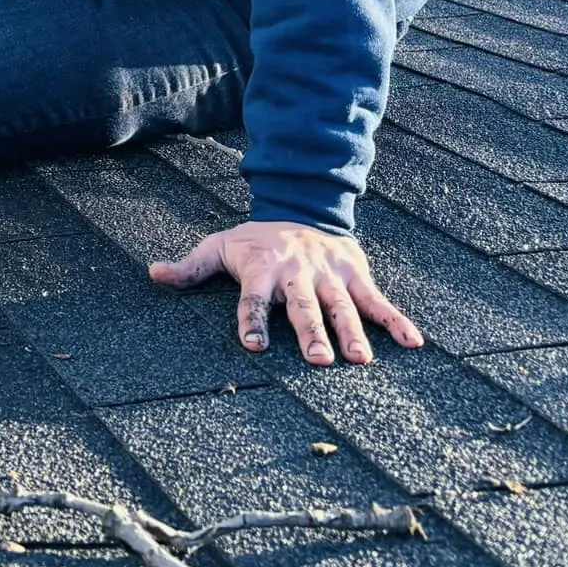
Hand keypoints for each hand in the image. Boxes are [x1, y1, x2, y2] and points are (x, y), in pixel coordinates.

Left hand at [150, 220, 422, 365]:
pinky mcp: (355, 273)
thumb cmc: (255, 240)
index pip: (254, 298)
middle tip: (319, 361)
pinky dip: (396, 319)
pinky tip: (413, 342)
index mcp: (262, 267)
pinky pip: (377, 299)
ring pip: (342, 305)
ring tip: (361, 361)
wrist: (300, 205)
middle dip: (311, 331)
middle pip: (304, 305)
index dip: (252, 320)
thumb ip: (191, 266)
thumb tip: (154, 274)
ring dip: (352, 332)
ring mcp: (329, 272)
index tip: (253, 345)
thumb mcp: (219, 246)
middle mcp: (297, 271)